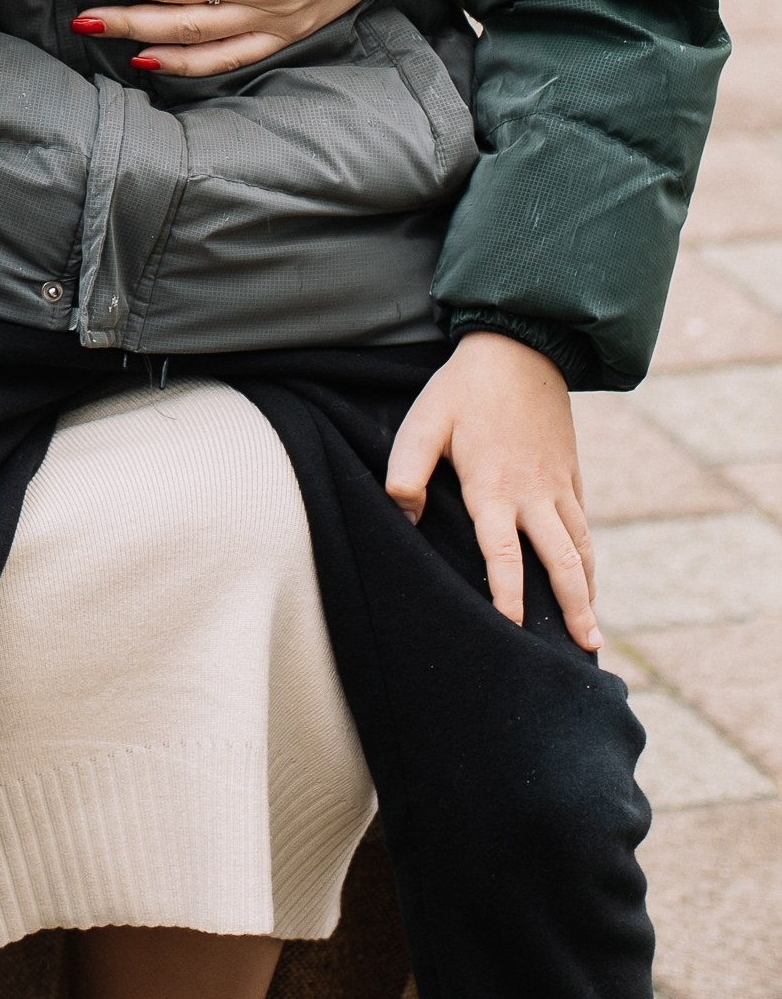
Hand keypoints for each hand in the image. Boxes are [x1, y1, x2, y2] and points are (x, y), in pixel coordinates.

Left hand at [386, 331, 597, 647]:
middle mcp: (534, 494)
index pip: (504, 555)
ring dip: (588, 590)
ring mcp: (559, 484)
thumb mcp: (424, 422)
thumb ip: (406, 470)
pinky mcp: (571, 473)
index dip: (509, 596)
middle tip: (587, 651)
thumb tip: (405, 517)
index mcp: (494, 487)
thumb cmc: (463, 389)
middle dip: (574, 609)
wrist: (521, 347)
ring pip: (581, 547)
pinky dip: (589, 557)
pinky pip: (584, 524)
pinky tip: (586, 576)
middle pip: (562, 563)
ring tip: (592, 630)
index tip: (513, 631)